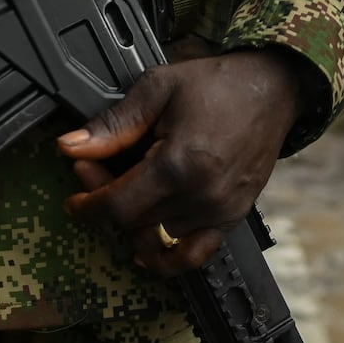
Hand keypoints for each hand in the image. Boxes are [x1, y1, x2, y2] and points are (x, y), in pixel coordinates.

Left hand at [59, 50, 304, 276]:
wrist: (272, 88)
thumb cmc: (219, 84)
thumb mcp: (158, 88)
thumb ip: (113, 124)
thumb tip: (71, 146)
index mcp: (178, 164)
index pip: (117, 206)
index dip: (87, 205)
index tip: (75, 200)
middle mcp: (200, 195)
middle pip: (133, 222)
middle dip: (105, 201)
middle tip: (96, 171)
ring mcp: (219, 211)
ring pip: (156, 236)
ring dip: (133, 221)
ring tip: (128, 190)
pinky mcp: (233, 217)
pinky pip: (195, 255)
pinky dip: (168, 258)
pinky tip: (148, 247)